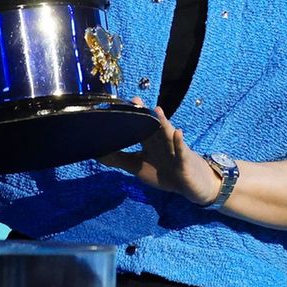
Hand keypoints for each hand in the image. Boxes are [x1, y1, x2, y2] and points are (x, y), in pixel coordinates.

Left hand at [99, 98, 222, 204]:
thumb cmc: (165, 173)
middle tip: (135, 100)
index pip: (138, 127)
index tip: (118, 105)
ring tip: (156, 111)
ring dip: (163, 123)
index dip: (130, 118)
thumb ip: (119, 160)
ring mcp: (173, 149)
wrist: (191, 186)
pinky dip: (179, 142)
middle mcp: (161, 142)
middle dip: (145, 115)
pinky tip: (178, 132)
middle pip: (152, 126)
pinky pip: (182, 150)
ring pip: (167, 134)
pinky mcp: (184, 160)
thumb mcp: (138, 168)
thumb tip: (96, 153)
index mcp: (149, 142)